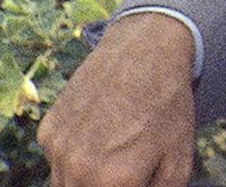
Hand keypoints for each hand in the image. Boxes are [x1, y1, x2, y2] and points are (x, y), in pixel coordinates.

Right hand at [38, 13, 195, 186]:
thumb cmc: (167, 109)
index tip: (133, 182)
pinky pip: (57, 164)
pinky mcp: (48, 130)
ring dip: (86, 183)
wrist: (145, 51)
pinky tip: (100, 141)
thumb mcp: (176, 166)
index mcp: (112, 182)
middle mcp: (78, 168)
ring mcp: (57, 147)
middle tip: (124, 174)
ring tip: (114, 160)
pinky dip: (74, 164)